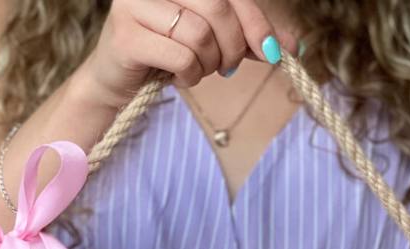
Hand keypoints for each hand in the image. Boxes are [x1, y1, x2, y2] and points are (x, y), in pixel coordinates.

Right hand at [81, 0, 296, 108]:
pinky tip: (180, 77)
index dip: (256, 21)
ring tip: (196, 70)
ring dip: (208, 63)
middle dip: (233, 46)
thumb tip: (292, 46)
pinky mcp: (126, 34)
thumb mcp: (212, 39)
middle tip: (227, 68)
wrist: (117, 80)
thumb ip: (247, 36)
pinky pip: (180, 56)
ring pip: (199, 33)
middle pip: (217, 7)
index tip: (274, 52)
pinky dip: (189, 74)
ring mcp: (135, 4)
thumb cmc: (166, 52)